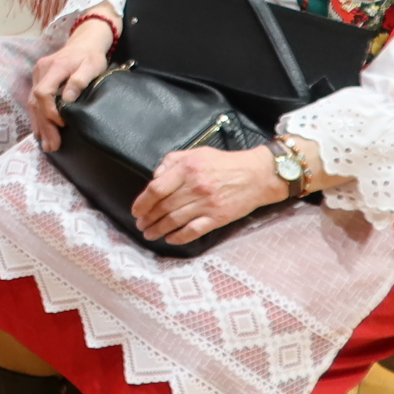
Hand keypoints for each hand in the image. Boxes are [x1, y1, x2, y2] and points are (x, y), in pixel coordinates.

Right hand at [28, 15, 114, 150]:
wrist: (83, 42)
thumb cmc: (90, 55)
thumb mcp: (92, 65)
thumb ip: (80, 80)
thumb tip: (68, 99)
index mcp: (54, 67)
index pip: (43, 92)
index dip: (50, 110)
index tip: (62, 123)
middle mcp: (41, 71)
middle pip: (36, 101)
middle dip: (44, 125)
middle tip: (53, 145)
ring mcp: (37, 76)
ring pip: (33, 104)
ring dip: (40, 125)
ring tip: (47, 145)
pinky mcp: (38, 80)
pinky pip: (34, 101)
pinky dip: (38, 118)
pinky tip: (40, 133)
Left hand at [131, 146, 286, 245]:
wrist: (257, 176)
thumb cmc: (224, 164)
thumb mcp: (196, 153)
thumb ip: (172, 161)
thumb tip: (154, 177)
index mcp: (187, 169)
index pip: (156, 189)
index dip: (142, 202)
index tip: (136, 210)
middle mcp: (195, 187)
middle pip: (163, 207)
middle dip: (148, 219)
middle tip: (140, 225)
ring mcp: (207, 204)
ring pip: (175, 221)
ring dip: (158, 230)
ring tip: (150, 234)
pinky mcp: (218, 217)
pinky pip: (194, 230)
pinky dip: (179, 237)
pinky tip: (170, 239)